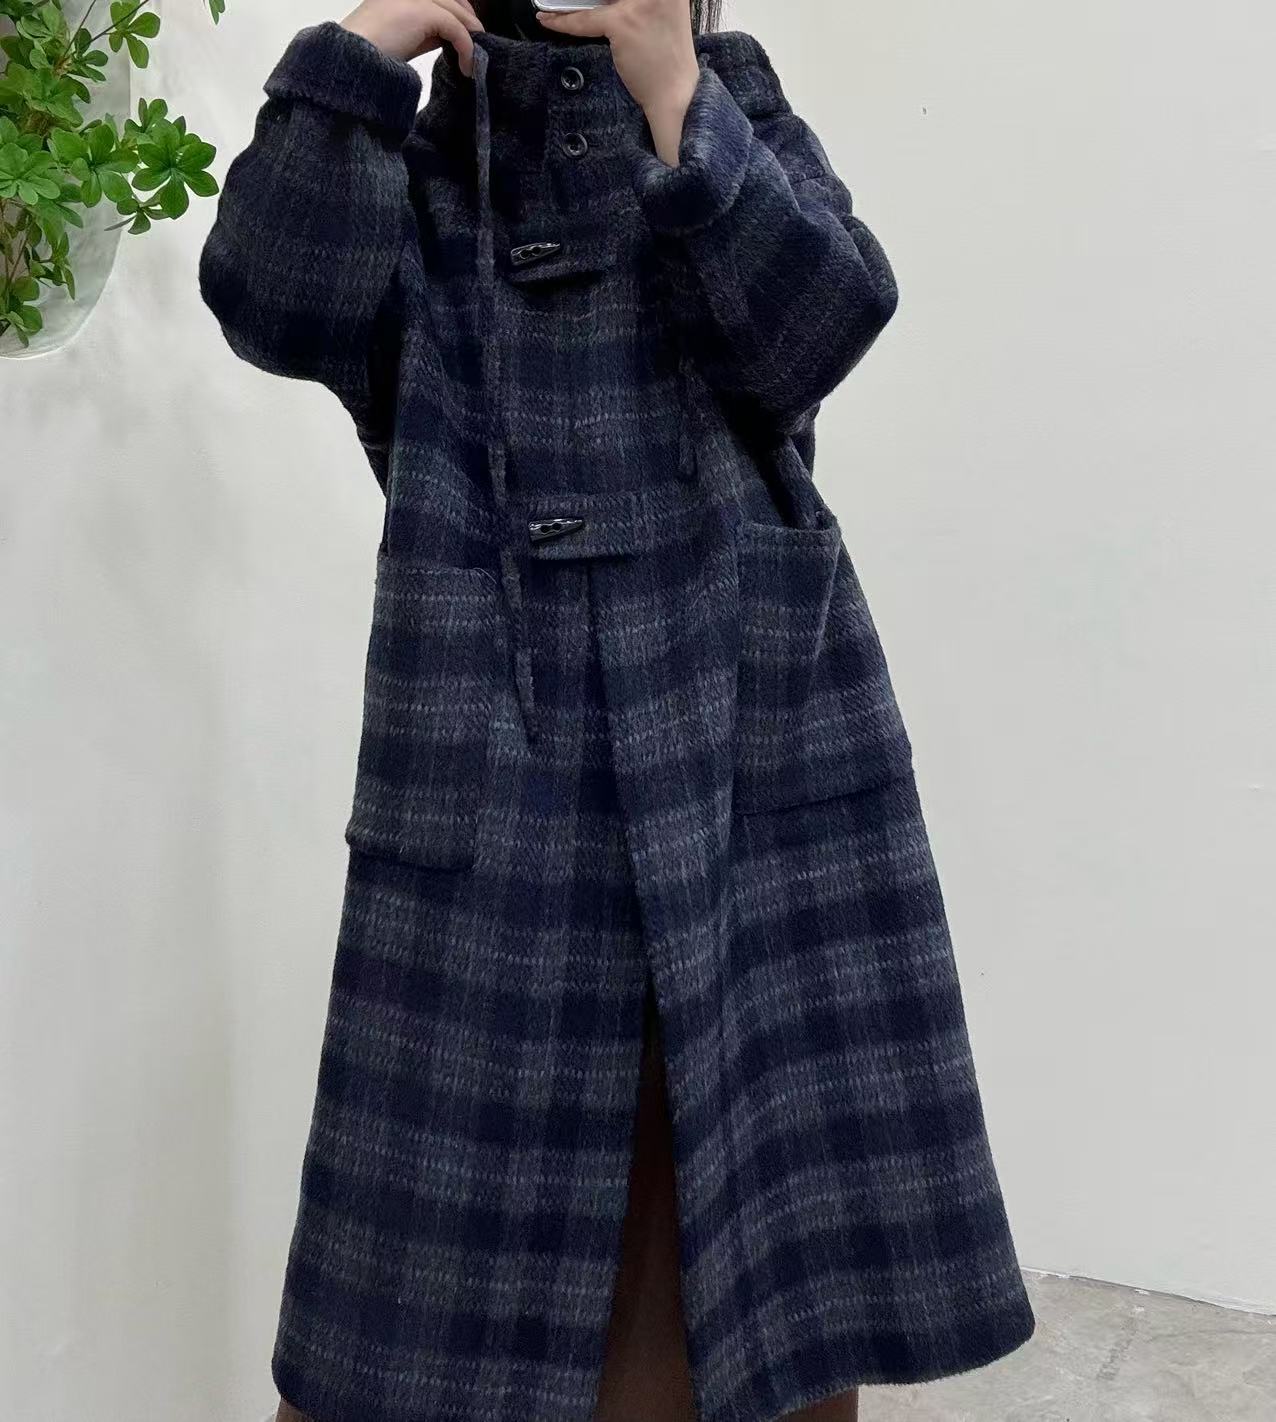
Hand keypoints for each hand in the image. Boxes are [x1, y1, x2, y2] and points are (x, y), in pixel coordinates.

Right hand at [341, 0, 483, 75]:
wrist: (353, 59)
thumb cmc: (371, 52)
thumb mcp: (404, 35)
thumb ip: (426, 29)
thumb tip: (451, 36)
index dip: (459, 10)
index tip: (469, 32)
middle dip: (469, 20)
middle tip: (478, 45)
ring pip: (456, 12)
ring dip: (471, 38)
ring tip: (475, 61)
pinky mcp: (423, 11)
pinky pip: (456, 28)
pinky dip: (467, 49)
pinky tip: (468, 66)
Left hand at [536, 0, 699, 163]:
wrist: (675, 94)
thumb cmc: (666, 57)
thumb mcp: (658, 12)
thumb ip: (635, 1)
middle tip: (564, 0)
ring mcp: (641, 2)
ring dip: (568, 2)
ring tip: (552, 3)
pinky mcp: (623, 23)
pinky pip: (584, 19)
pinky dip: (562, 21)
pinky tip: (547, 19)